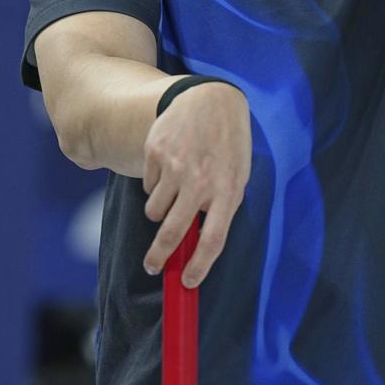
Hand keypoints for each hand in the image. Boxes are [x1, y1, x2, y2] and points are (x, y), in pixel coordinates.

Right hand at [141, 80, 252, 286]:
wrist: (209, 101)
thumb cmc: (227, 145)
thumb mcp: (236, 175)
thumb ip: (221, 206)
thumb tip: (198, 244)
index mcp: (227, 191)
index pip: (213, 240)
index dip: (199, 266)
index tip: (188, 283)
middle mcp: (200, 181)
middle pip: (173, 232)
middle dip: (160, 256)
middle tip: (153, 266)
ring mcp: (175, 167)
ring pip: (155, 211)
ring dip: (159, 213)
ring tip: (172, 197)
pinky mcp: (156, 153)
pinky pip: (148, 186)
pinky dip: (155, 187)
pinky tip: (169, 168)